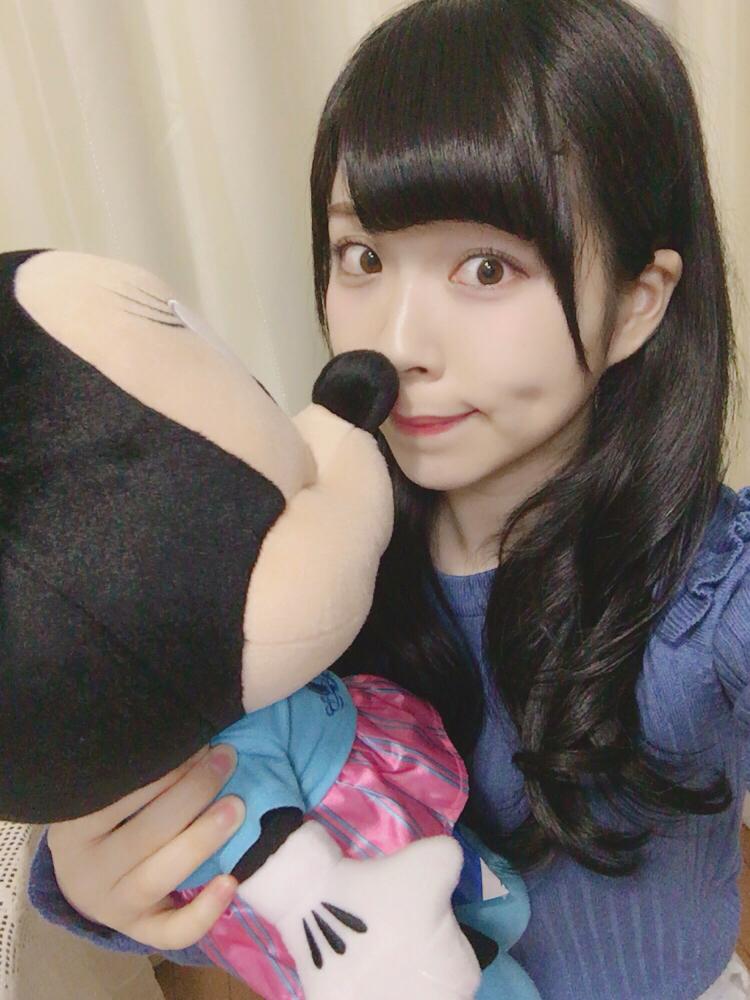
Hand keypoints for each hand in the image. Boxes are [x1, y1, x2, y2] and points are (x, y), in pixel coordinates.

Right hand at [47, 744, 244, 949]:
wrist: (86, 872)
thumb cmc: (106, 814)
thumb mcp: (105, 788)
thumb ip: (136, 768)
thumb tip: (190, 728)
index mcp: (73, 828)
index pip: (119, 796)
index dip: (166, 767)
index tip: (201, 739)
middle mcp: (86, 871)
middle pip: (144, 833)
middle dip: (192, 792)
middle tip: (226, 759)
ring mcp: (111, 906)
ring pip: (158, 877)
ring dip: (201, 839)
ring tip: (237, 807)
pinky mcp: (138, 931)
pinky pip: (171, 932)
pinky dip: (203, 911)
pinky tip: (231, 881)